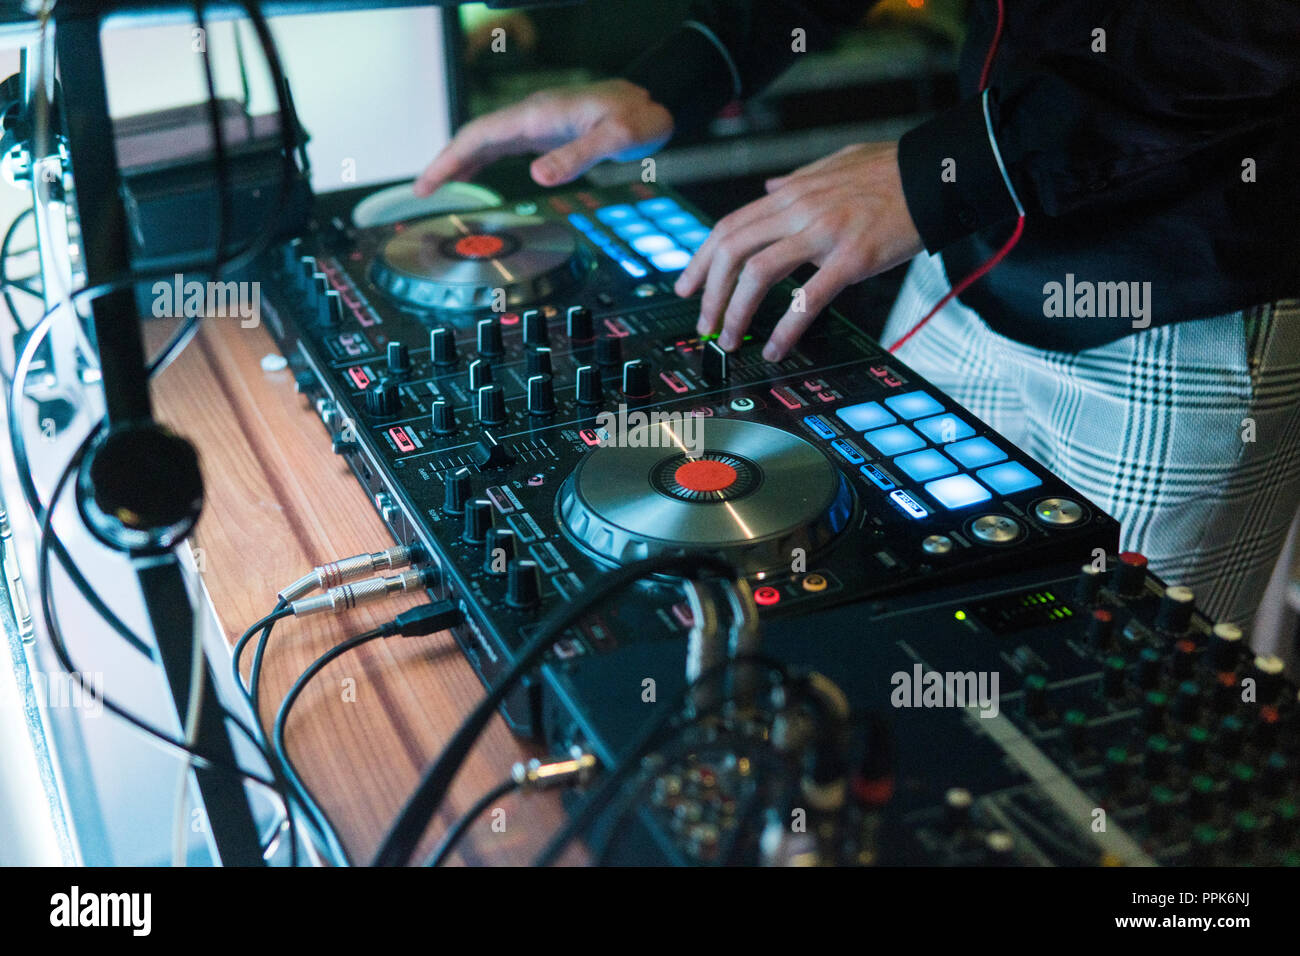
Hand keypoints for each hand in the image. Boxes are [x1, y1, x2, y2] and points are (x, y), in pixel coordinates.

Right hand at [414, 79, 673, 195]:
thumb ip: (578, 156)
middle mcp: (531, 116)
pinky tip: (472, 177)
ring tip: (437, 189)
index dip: (450, 159)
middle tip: (421, 194)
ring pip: (485, 142)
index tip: (429, 184)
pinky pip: (502, 146)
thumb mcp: (615, 138)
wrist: (656, 101)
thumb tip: (536, 177)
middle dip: (444, 163)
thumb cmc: (639, 117)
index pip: (480, 135)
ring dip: (459, 163)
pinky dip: (481, 161)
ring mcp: (536, 124)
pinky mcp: (544, 133)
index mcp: (539, 115)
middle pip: (474, 137)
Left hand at [675, 142, 922, 360]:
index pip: (729, 227)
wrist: (937, 172)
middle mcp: (799, 210)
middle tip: (703, 325)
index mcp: (791, 193)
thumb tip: (770, 186)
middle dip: (709, 293)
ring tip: (730, 340)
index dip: (700, 261)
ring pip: (758, 274)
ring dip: (736, 312)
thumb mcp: (835, 163)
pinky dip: (785, 328)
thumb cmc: (892, 171)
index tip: (687, 287)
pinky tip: (775, 347)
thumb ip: (798, 179)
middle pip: (732, 251)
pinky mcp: (852, 258)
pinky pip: (807, 298)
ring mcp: (824, 233)